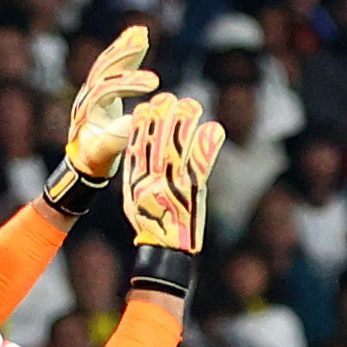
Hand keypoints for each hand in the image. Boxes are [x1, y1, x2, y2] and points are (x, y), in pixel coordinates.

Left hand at [63, 25, 158, 178]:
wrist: (85, 158)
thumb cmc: (96, 158)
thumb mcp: (104, 153)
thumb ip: (114, 139)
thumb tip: (132, 121)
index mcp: (88, 110)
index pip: (107, 89)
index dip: (129, 83)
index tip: (153, 82)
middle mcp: (87, 95)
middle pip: (104, 69)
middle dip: (125, 56)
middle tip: (143, 43)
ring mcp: (94, 88)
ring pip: (108, 63)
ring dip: (125, 46)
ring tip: (141, 32)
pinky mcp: (104, 86)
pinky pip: (114, 64)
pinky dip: (126, 49)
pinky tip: (140, 34)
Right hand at [122, 95, 224, 259]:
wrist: (166, 249)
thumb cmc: (150, 223)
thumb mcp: (134, 198)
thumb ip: (136, 174)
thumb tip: (138, 149)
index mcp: (136, 180)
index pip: (137, 145)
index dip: (142, 124)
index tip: (145, 106)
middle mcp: (152, 179)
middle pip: (157, 140)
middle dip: (163, 116)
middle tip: (169, 97)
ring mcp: (173, 183)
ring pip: (178, 146)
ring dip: (185, 122)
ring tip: (191, 104)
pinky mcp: (193, 190)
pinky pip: (201, 163)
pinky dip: (208, 144)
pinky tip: (213, 128)